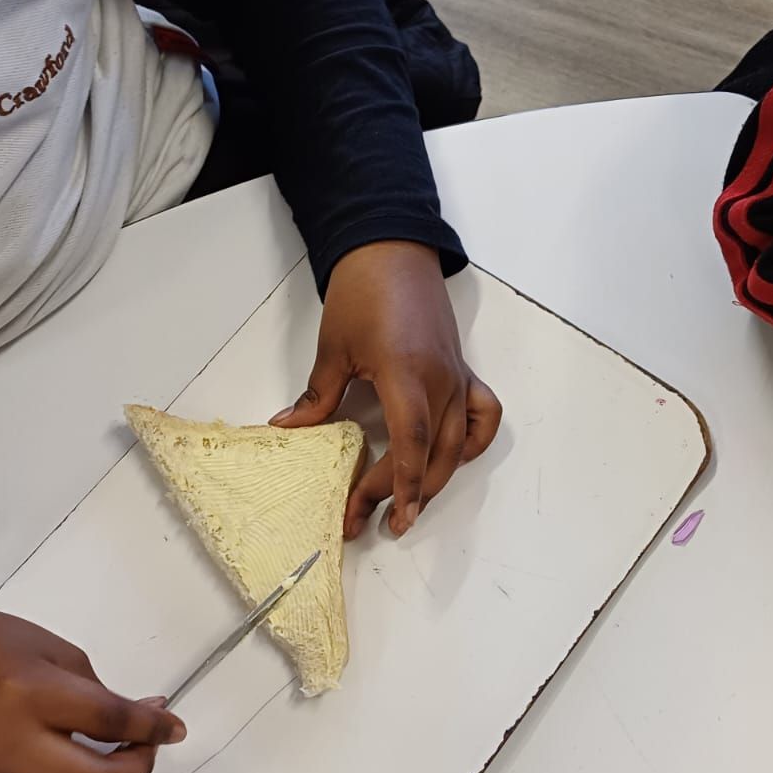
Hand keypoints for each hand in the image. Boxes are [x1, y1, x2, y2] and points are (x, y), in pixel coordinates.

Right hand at [0, 591, 185, 772]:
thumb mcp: (54, 652)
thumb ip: (101, 694)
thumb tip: (149, 723)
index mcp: (29, 694)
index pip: (110, 721)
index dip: (153, 727)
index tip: (172, 729)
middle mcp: (6, 745)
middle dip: (136, 769)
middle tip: (142, 751)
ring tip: (111, 771)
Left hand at [272, 241, 501, 536]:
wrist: (392, 252)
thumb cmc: (362, 293)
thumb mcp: (334, 348)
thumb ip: (318, 396)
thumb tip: (289, 429)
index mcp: (406, 372)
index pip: (412, 439)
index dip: (402, 482)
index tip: (391, 516)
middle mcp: (441, 380)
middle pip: (430, 453)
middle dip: (401, 493)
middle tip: (367, 520)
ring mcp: (458, 377)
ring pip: (456, 445)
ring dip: (432, 481)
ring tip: (406, 508)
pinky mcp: (464, 372)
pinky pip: (482, 417)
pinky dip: (472, 443)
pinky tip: (449, 459)